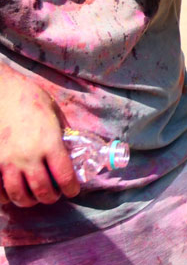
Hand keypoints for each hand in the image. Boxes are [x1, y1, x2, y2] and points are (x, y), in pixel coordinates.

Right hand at [0, 70, 78, 206]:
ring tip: (33, 198)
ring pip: (18, 194)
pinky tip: (9, 196)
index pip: (64, 176)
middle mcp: (29, 156)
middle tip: (54, 196)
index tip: (73, 191)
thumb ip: (63, 132)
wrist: (1, 92)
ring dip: (28, 201)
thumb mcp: (55, 112)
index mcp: (50, 143)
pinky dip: (4, 197)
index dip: (71, 188)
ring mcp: (7, 161)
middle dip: (50, 198)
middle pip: (42, 190)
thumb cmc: (30, 98)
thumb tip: (71, 147)